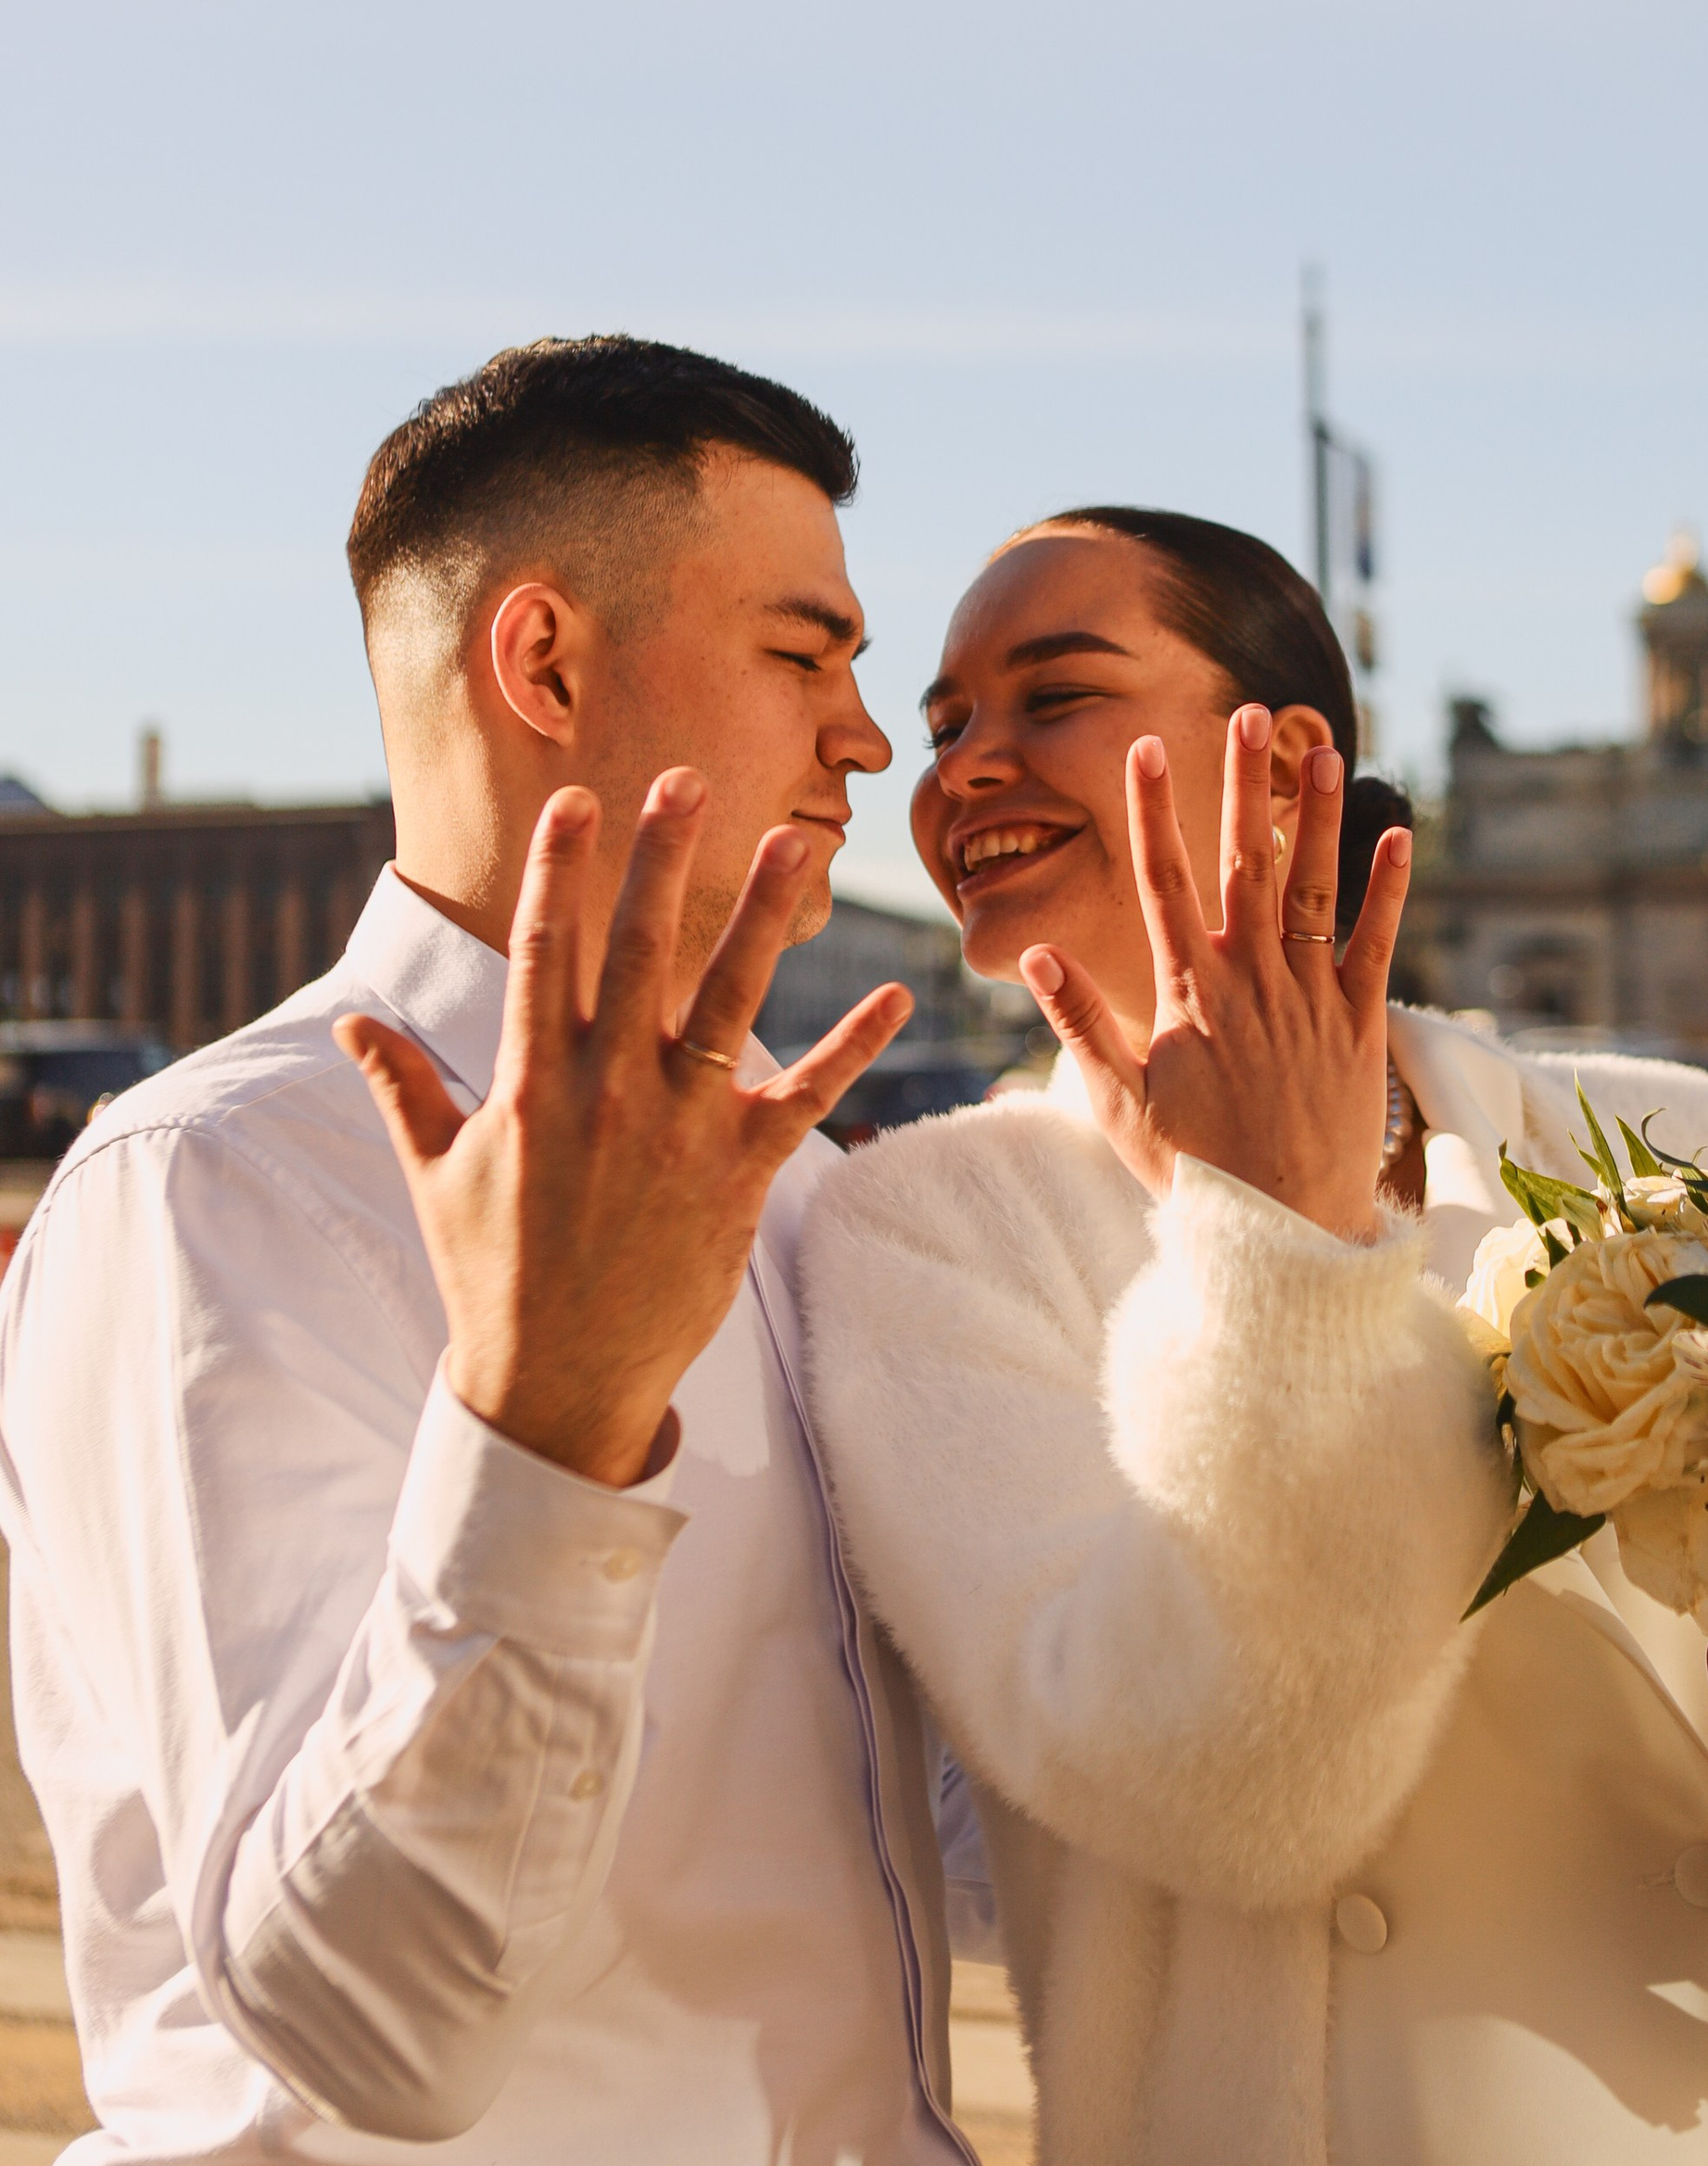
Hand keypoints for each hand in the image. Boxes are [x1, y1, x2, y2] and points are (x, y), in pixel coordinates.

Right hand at [336, 774, 910, 1488]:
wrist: (557, 1384)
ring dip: (763, 918)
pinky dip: (855, 1048)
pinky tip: (898, 996)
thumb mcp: (435, 1175)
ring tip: (796, 842)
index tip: (576, 800)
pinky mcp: (740, 1176)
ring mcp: (680, 1132)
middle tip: (688, 780)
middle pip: (641, 952)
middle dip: (663, 860)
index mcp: (534, 1083)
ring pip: (730, 1002)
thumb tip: (350, 1025)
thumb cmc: (492, 1275)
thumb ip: (403, 1087)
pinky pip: (809, 1099)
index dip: (561, 871)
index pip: (548, 952)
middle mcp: (609, 1092)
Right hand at [1017, 710, 1409, 1245]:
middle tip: (1243, 713)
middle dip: (1241, 783)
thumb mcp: (1120, 1102)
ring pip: (1313, 887)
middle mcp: (1251, 981)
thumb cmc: (1196, 1175)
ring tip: (1320, 748)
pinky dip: (1388, 889)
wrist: (1282, 1235)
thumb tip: (1038, 950)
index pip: (1165, 881)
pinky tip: (1397, 834)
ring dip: (1316, 815)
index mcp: (1188, 993)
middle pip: (1244, 862)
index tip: (1147, 747)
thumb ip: (1080, 1021)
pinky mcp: (1361, 1026)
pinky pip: (1377, 943)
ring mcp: (1310, 999)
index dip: (1155, 810)